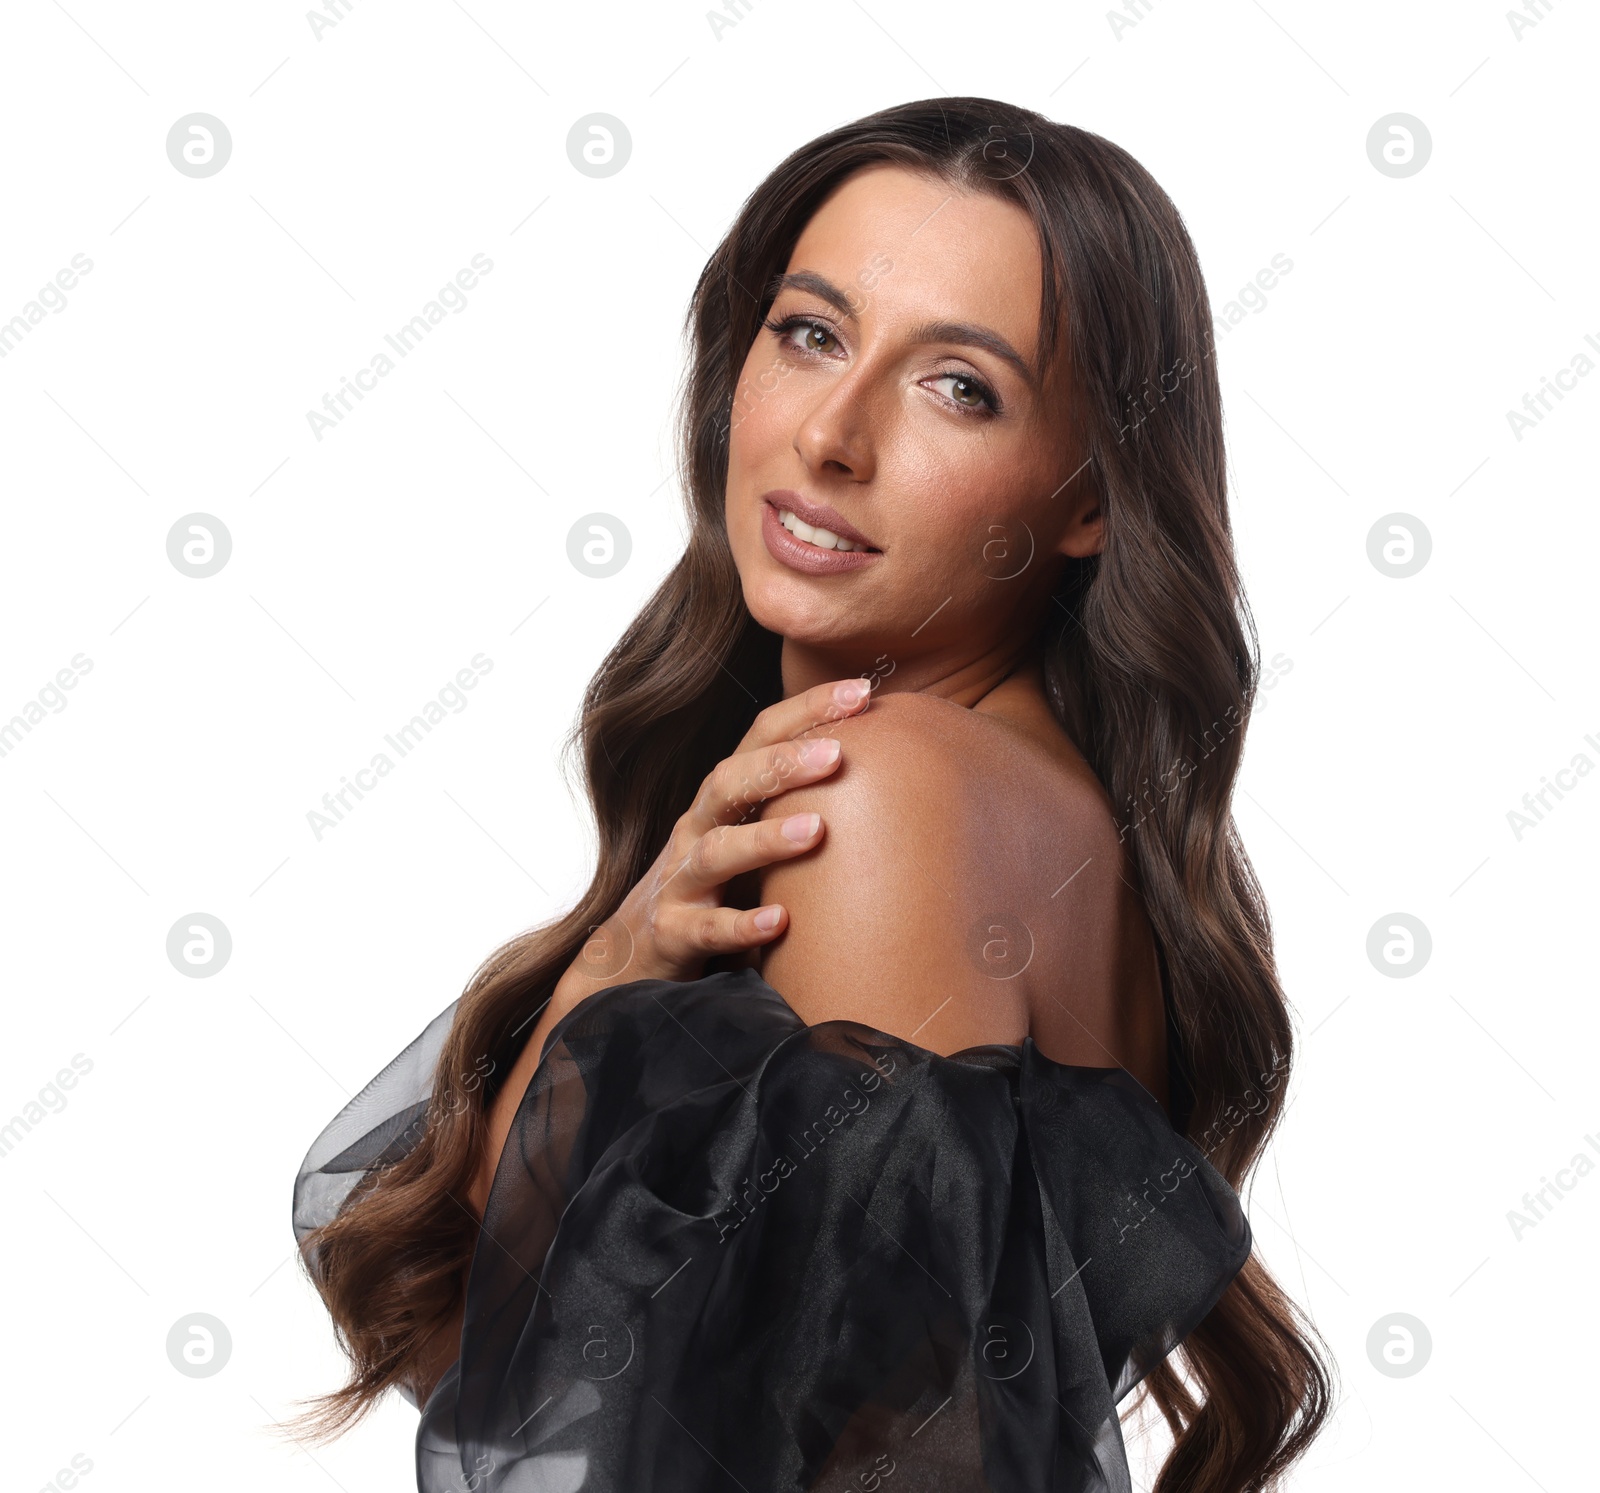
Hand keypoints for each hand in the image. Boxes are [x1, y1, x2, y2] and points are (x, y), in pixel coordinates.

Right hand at [549, 676, 872, 1016]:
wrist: (642, 950)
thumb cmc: (722, 884)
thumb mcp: (756, 834)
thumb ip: (805, 803)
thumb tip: (898, 771)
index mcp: (724, 797)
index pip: (761, 737)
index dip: (807, 710)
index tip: (862, 692)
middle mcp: (698, 828)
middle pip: (729, 782)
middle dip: (781, 765)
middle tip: (836, 755)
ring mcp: (681, 880)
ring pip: (717, 852)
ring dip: (765, 840)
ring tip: (816, 832)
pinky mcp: (674, 933)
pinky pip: (707, 928)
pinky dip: (742, 925)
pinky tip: (780, 921)